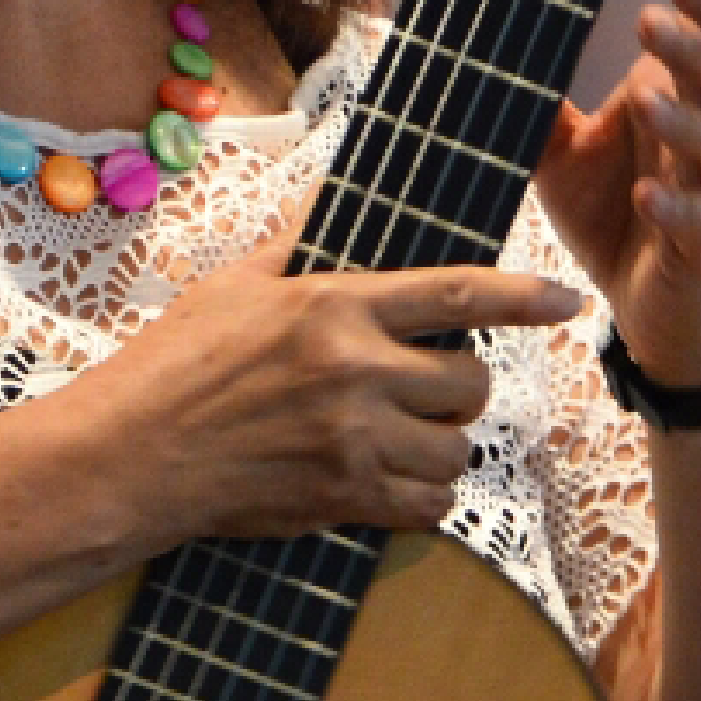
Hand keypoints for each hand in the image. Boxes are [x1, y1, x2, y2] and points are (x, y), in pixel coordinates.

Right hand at [65, 191, 584, 539]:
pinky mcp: (344, 497)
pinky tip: (393, 481)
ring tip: (403, 435)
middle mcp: (355, 371)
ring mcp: (354, 440)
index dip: (522, 298)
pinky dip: (424, 497)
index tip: (567, 303)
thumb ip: (297, 244)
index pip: (455, 294)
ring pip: (457, 448)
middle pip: (470, 381)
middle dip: (459, 386)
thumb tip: (332, 196)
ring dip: (442, 444)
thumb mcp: (235, 284)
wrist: (132, 455)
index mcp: (334, 306)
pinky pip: (431, 505)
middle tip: (424, 387)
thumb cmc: (174, 363)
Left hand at [535, 0, 700, 386]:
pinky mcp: (700, 245)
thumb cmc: (614, 216)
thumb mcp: (564, 158)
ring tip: (643, 99)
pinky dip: (675, 206)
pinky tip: (650, 193)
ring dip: (680, 120)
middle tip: (649, 21)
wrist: (657, 308)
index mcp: (675, 103)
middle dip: (688, 46)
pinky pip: (698, 219)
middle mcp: (700, 138)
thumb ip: (541, 112)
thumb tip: (484, 60)